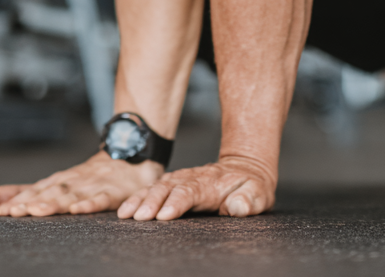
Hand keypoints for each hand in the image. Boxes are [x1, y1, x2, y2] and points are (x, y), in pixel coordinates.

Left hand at [0, 153, 163, 216]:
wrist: (131, 160)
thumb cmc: (91, 176)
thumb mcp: (57, 183)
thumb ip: (27, 191)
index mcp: (59, 182)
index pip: (35, 191)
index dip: (18, 201)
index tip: (0, 212)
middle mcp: (73, 182)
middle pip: (50, 192)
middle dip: (31, 202)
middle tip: (13, 212)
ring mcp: (92, 186)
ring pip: (71, 194)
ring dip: (54, 202)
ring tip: (37, 211)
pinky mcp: (112, 192)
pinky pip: (100, 199)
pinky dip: (89, 204)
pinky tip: (77, 210)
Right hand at [117, 156, 275, 220]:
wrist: (245, 167)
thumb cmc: (251, 185)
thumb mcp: (258, 193)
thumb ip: (248, 200)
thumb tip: (237, 207)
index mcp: (210, 183)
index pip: (190, 191)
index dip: (176, 202)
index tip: (163, 215)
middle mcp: (191, 178)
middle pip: (168, 188)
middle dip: (151, 201)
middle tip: (138, 217)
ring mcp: (181, 179)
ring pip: (157, 186)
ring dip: (140, 199)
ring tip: (125, 213)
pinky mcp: (174, 183)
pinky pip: (153, 188)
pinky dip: (138, 197)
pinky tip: (126, 208)